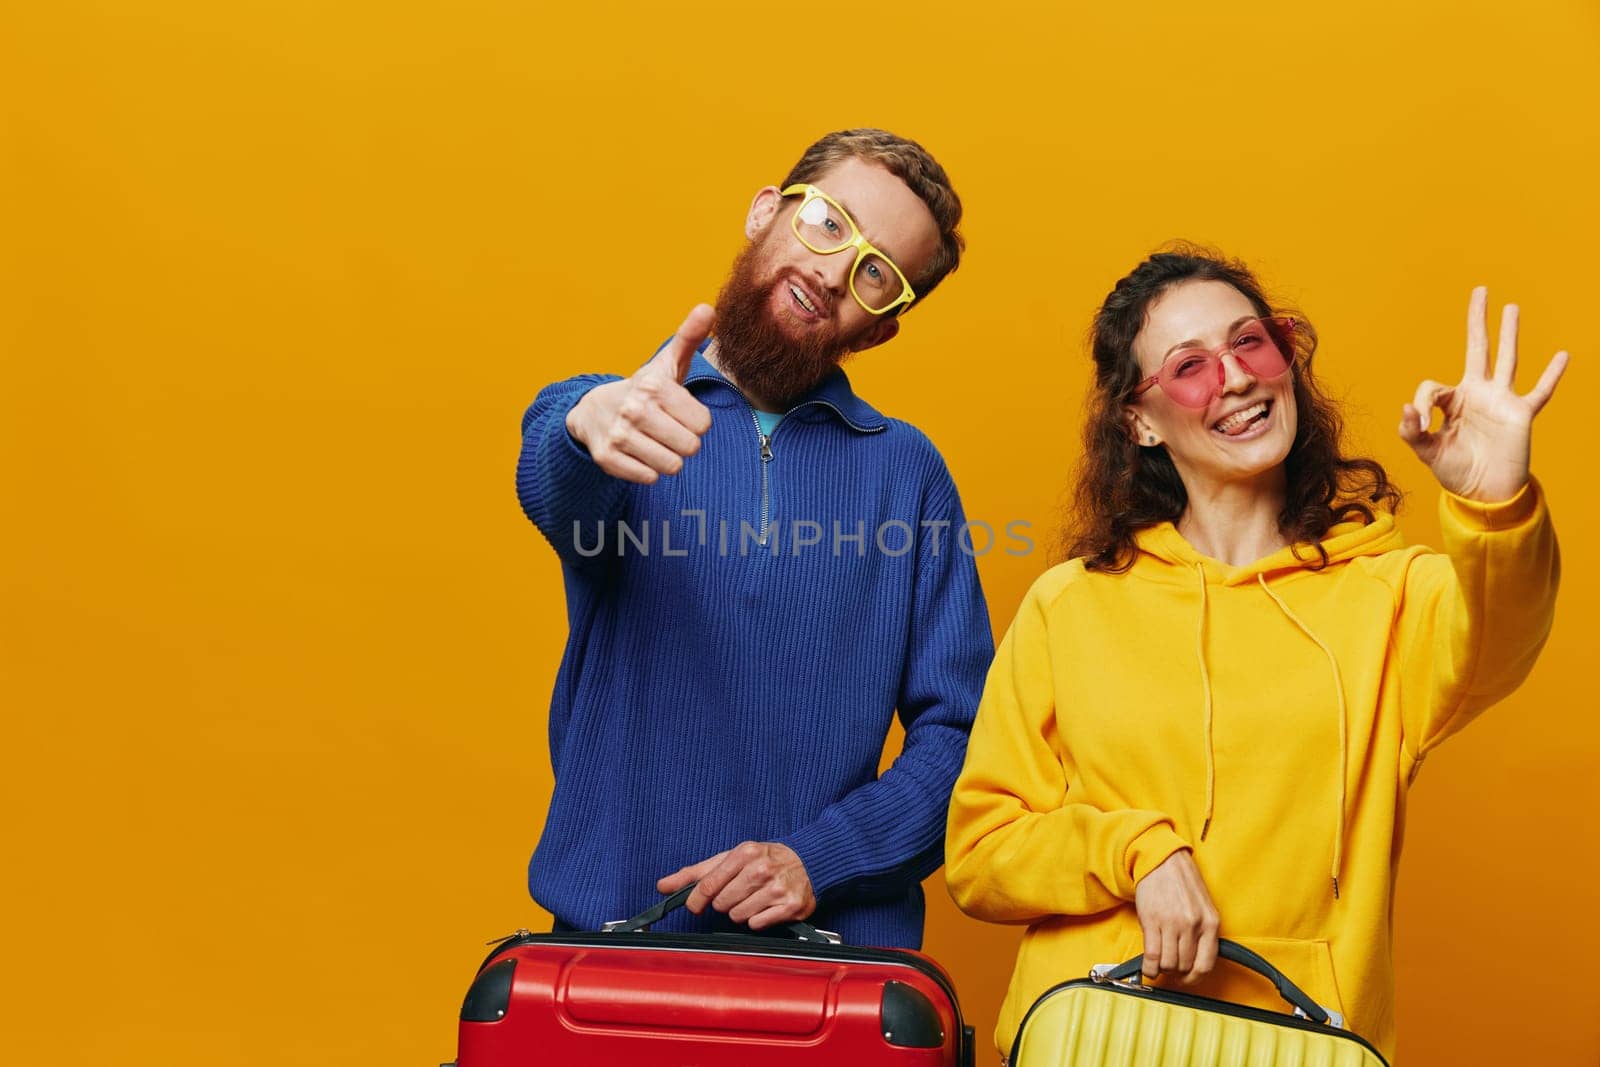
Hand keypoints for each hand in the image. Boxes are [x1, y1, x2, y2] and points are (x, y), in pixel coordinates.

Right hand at [566, 304, 715, 483]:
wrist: (593, 410)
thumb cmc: (643, 390)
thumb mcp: (666, 363)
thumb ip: (689, 337)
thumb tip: (708, 308)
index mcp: (654, 387)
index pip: (703, 423)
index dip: (696, 421)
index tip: (680, 413)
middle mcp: (635, 410)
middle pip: (690, 447)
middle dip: (684, 442)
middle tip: (668, 430)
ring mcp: (619, 435)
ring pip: (671, 466)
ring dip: (668, 458)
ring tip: (655, 442)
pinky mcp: (607, 458)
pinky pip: (649, 478)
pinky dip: (648, 471)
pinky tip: (639, 454)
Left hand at [657, 841, 815, 929]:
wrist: (808, 861)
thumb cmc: (764, 859)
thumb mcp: (730, 858)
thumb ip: (695, 873)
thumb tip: (663, 885)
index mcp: (744, 853)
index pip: (708, 884)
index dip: (697, 899)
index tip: (696, 904)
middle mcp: (761, 869)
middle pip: (721, 904)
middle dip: (725, 902)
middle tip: (738, 892)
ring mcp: (777, 888)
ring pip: (738, 916)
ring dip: (741, 912)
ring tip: (753, 898)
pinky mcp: (789, 906)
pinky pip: (757, 925)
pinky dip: (758, 920)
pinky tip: (766, 907)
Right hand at [1133, 849, 1219, 984]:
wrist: (1161, 860)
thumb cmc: (1182, 883)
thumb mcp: (1203, 907)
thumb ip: (1202, 932)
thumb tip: (1194, 961)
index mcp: (1211, 923)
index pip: (1206, 964)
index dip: (1194, 978)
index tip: (1186, 980)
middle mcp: (1193, 924)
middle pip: (1184, 966)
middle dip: (1176, 972)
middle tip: (1169, 968)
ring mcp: (1172, 923)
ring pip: (1168, 964)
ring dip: (1162, 969)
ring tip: (1158, 964)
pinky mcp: (1152, 921)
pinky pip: (1152, 956)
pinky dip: (1148, 968)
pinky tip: (1147, 967)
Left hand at [1400, 287, 1567, 502]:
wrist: (1484, 493)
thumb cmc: (1455, 472)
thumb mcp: (1427, 452)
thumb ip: (1412, 432)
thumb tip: (1406, 408)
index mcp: (1451, 402)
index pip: (1433, 387)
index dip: (1421, 403)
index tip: (1420, 424)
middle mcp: (1477, 394)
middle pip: (1478, 349)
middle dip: (1477, 321)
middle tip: (1480, 292)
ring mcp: (1501, 401)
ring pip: (1507, 360)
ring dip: (1509, 334)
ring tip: (1511, 308)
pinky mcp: (1521, 413)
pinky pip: (1541, 392)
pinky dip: (1552, 375)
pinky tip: (1562, 356)